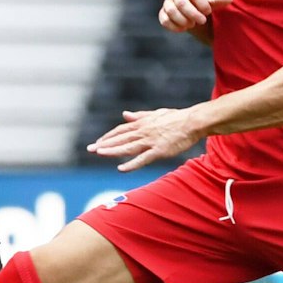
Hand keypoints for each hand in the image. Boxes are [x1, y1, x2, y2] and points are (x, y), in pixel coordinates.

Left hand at [86, 108, 203, 172]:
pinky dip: (131, 164)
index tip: (98, 142)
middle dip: (104, 144)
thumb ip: (139, 116)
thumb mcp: (155, 114)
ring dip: (112, 151)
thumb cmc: (176, 117)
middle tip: (90, 149)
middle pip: (120, 138)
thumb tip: (124, 114)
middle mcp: (143, 131)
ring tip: (99, 154)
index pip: (120, 130)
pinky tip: (121, 168)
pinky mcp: (159, 150)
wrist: (193, 122)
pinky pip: (142, 159)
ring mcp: (150, 141)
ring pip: (127, 147)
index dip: (108, 137)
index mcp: (142, 123)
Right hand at [159, 0, 232, 32]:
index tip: (208, 12)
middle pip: (181, 2)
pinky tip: (183, 29)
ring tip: (192, 24)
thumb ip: (219, 0)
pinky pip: (164, 20)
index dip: (202, 3)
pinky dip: (174, 26)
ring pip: (171, 11)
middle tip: (202, 21)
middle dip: (193, 14)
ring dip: (183, 20)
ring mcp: (168, 3)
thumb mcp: (214, 4)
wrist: (198, 19)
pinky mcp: (163, 14)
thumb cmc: (207, 8)